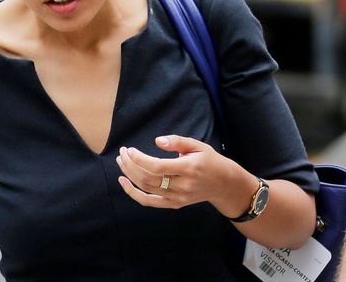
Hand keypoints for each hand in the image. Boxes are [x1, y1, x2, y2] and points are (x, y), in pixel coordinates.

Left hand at [116, 135, 255, 216]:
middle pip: (148, 178)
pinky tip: (124, 182)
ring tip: (121, 162)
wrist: (224, 184)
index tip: (130, 149)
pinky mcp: (174, 204)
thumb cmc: (210, 161)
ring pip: (146, 189)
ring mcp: (178, 197)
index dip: (139, 159)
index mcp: (189, 168)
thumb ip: (178, 142)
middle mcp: (183, 185)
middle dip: (130, 165)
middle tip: (122, 153)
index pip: (157, 166)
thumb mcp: (198, 146)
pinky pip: (149, 202)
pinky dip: (134, 193)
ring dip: (130, 175)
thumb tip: (157, 141)